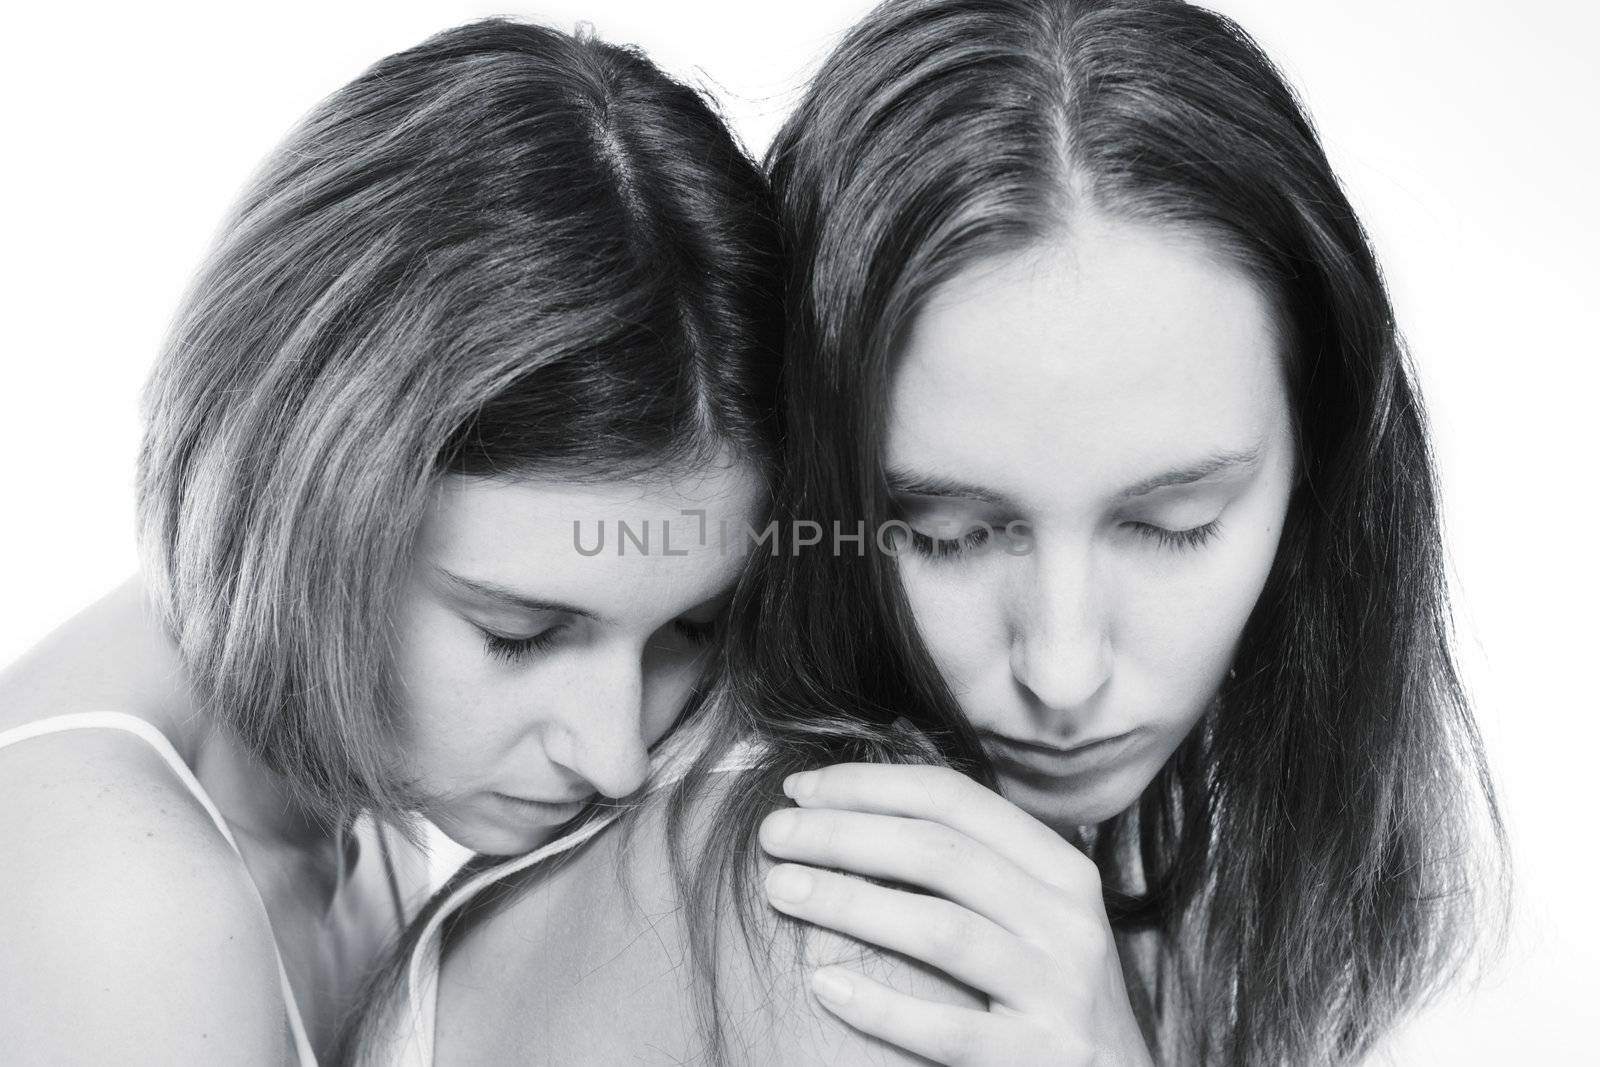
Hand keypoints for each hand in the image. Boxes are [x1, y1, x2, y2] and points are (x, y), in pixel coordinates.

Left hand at [758, 763, 1153, 1066]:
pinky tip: (824, 985)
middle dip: (843, 833)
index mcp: (1062, 870)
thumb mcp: (1036, 915)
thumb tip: (860, 805)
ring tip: (780, 889)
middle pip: (938, 853)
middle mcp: (1068, 921)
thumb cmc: (1052, 992)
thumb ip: (974, 864)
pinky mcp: (1039, 1059)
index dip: (870, 785)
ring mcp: (1059, 991)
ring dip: (848, 901)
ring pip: (940, 929)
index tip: (801, 788)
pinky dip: (882, 1006)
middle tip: (773, 834)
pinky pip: (948, 1030)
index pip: (955, 799)